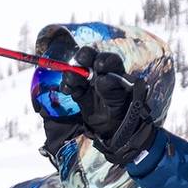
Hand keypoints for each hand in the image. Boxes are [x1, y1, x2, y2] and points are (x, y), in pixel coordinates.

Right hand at [60, 48, 154, 164]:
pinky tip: (67, 91)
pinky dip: (65, 86)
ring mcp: (88, 82)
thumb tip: (102, 79)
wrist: (113, 130)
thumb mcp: (120, 101)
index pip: (110, 60)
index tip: (99, 66)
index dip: (104, 60)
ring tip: (72, 83)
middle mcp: (100, 73)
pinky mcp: (78, 92)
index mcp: (115, 72)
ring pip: (77, 70)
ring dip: (72, 73)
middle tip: (81, 62)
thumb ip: (112, 89)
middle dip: (83, 57)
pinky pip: (69, 85)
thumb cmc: (121, 112)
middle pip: (89, 57)